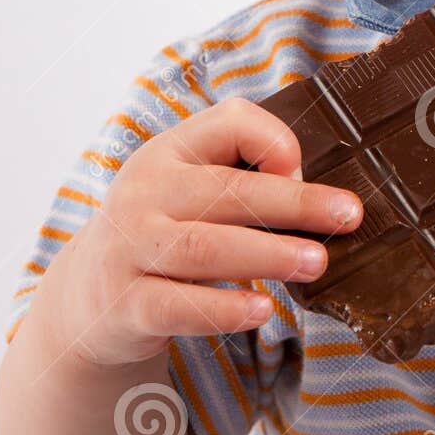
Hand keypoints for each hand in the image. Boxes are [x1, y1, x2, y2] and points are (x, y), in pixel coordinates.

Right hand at [30, 96, 363, 369]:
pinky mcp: (125, 305)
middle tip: (347, 216)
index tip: (305, 170)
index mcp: (167, 153)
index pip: (228, 123)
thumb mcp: (186, 185)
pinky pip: (178, 306)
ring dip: (269, 254)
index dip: (274, 141)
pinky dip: (223, 309)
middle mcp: (143, 194)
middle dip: (294, 203)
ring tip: (316, 262)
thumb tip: (308, 190)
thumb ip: (240, 175)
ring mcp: (129, 250)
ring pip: (205, 247)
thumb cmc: (162, 229)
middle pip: (227, 191)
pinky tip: (262, 310)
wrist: (86, 295)